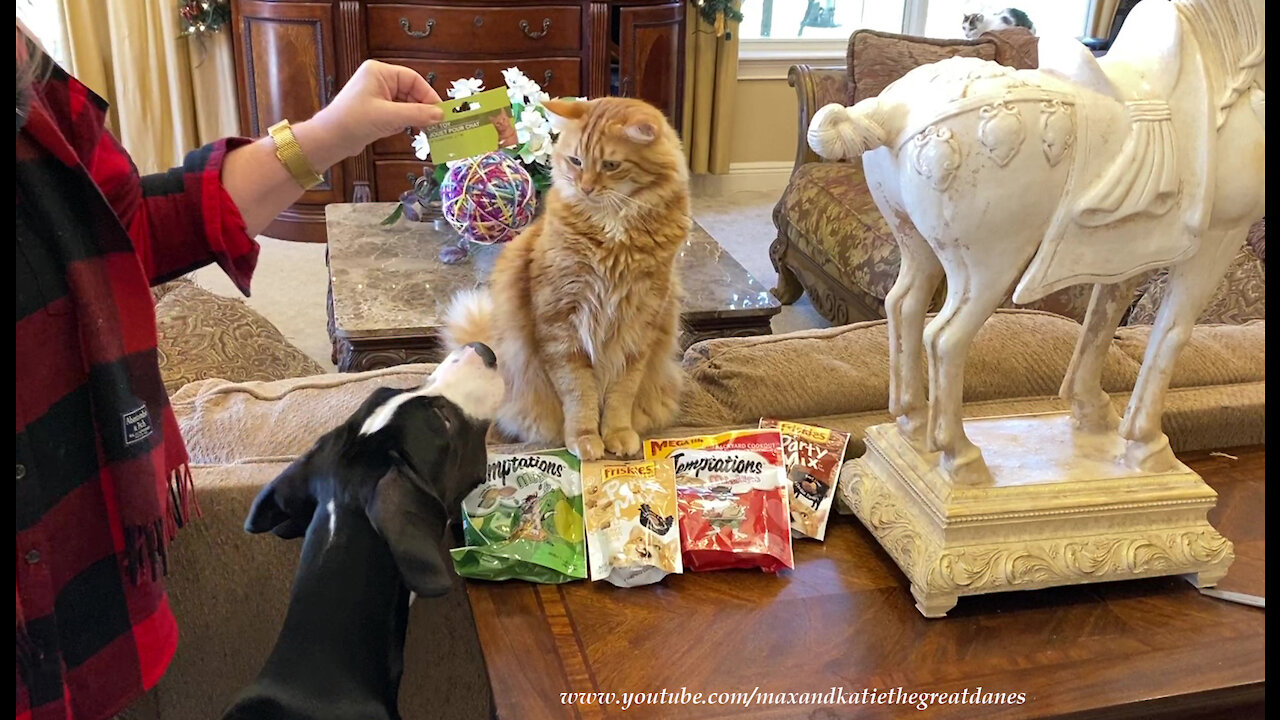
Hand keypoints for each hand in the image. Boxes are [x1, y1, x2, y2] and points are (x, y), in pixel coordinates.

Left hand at [309, 60, 443, 160]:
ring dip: (412, 117)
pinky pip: (397, 113)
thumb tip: (441, 115)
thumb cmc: (355, 121)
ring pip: (405, 104)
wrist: (330, 140)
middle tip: (434, 124)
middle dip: (421, 108)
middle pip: (410, 91)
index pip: (413, 79)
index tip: (440, 112)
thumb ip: (417, 114)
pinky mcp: (375, 110)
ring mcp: (376, 95)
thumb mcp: (389, 117)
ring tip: (420, 130)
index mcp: (379, 72)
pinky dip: (402, 122)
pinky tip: (401, 131)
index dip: (428, 95)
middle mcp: (378, 80)